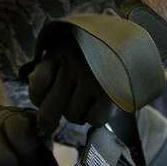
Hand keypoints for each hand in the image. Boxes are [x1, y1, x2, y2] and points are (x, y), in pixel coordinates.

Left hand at [27, 0, 166, 135]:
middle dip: (48, 121)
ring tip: (85, 100)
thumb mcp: (67, 46)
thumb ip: (48, 65)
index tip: (42, 98)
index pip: (37, 84)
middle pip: (50, 109)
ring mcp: (93, 81)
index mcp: (60, 50)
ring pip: (73, 116)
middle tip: (48, 126)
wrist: (136, 39)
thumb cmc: (95, 47)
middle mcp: (74, 64)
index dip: (37, 95)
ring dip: (76, 114)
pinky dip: (95, 117)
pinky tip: (99, 104)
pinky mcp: (111, 95)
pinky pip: (94, 120)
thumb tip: (30, 84)